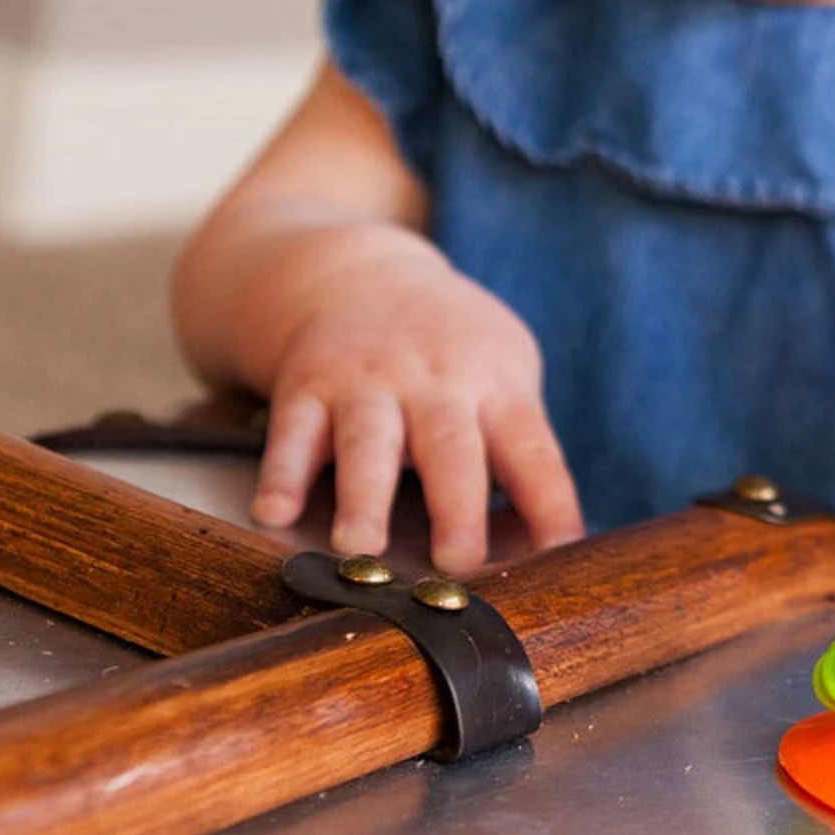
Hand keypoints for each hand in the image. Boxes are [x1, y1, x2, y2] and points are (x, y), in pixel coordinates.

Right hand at [248, 247, 581, 575]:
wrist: (362, 273)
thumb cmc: (454, 351)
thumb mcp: (503, 374)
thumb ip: (520, 452)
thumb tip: (536, 546)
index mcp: (496, 387)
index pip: (533, 449)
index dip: (550, 501)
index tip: (561, 551)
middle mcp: (434, 383)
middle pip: (450, 448)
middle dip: (456, 506)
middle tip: (458, 561)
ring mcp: (366, 383)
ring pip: (367, 444)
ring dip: (363, 497)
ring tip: (357, 549)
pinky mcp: (306, 387)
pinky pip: (291, 434)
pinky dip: (281, 474)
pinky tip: (273, 513)